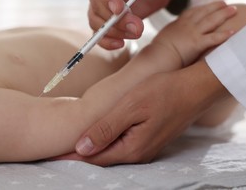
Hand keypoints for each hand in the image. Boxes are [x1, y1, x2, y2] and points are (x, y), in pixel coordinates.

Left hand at [64, 60, 229, 165]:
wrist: (196, 88)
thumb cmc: (164, 91)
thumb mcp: (131, 107)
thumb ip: (106, 129)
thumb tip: (81, 148)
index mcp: (131, 148)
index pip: (93, 158)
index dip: (69, 157)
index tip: (49, 156)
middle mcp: (138, 153)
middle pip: (101, 158)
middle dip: (78, 156)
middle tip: (54, 152)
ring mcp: (145, 147)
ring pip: (111, 152)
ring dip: (91, 149)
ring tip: (70, 145)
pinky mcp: (149, 138)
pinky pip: (122, 144)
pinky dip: (106, 141)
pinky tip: (98, 136)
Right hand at [86, 0, 187, 49]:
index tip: (119, 10)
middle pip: (96, 1)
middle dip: (115, 18)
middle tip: (137, 27)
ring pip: (96, 19)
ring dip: (114, 30)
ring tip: (137, 32)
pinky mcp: (102, 16)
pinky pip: (98, 31)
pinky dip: (106, 40)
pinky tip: (120, 44)